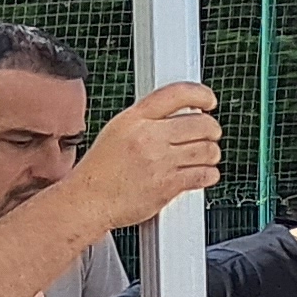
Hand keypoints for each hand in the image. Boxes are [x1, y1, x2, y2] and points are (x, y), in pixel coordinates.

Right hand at [68, 82, 225, 230]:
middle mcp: (147, 137)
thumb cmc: (99, 172)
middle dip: (211, 130)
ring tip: (199, 159)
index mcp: (133, 119)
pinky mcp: (167, 185)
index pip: (178, 94)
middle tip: (207, 136)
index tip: (209, 101)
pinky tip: (198, 175)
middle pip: (202, 123)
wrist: (86, 203)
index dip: (201, 94)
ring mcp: (158, 161)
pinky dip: (208, 175)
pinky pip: (206, 174)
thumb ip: (148, 121)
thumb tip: (184, 114)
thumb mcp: (116, 133)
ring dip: (210, 155)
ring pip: (208, 150)